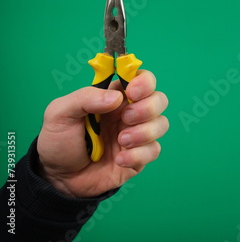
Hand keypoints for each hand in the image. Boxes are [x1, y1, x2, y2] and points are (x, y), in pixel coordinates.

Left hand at [37, 70, 168, 197]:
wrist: (59, 179)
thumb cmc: (59, 142)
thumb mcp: (59, 113)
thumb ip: (85, 98)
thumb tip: (116, 97)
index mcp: (114, 97)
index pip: (142, 78)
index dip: (144, 81)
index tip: (132, 92)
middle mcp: (130, 113)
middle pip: (159, 99)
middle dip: (148, 108)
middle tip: (126, 118)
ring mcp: (137, 135)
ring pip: (162, 124)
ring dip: (144, 132)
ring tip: (120, 141)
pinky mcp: (140, 157)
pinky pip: (154, 150)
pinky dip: (138, 155)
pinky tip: (118, 160)